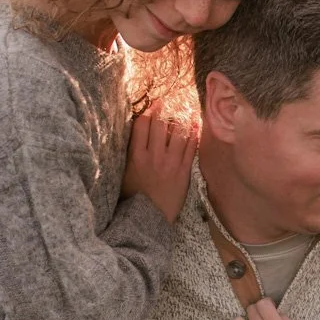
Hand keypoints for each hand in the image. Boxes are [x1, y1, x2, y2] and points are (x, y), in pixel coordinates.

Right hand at [121, 105, 196, 223]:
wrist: (148, 219)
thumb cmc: (133, 198)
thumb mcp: (124, 174)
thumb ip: (130, 154)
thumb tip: (135, 136)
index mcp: (136, 156)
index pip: (141, 125)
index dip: (147, 112)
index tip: (151, 105)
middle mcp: (153, 156)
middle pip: (159, 125)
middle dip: (163, 109)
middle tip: (167, 100)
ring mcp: (170, 163)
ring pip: (177, 133)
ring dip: (181, 119)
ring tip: (183, 109)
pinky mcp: (183, 171)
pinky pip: (191, 148)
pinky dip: (194, 134)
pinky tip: (196, 124)